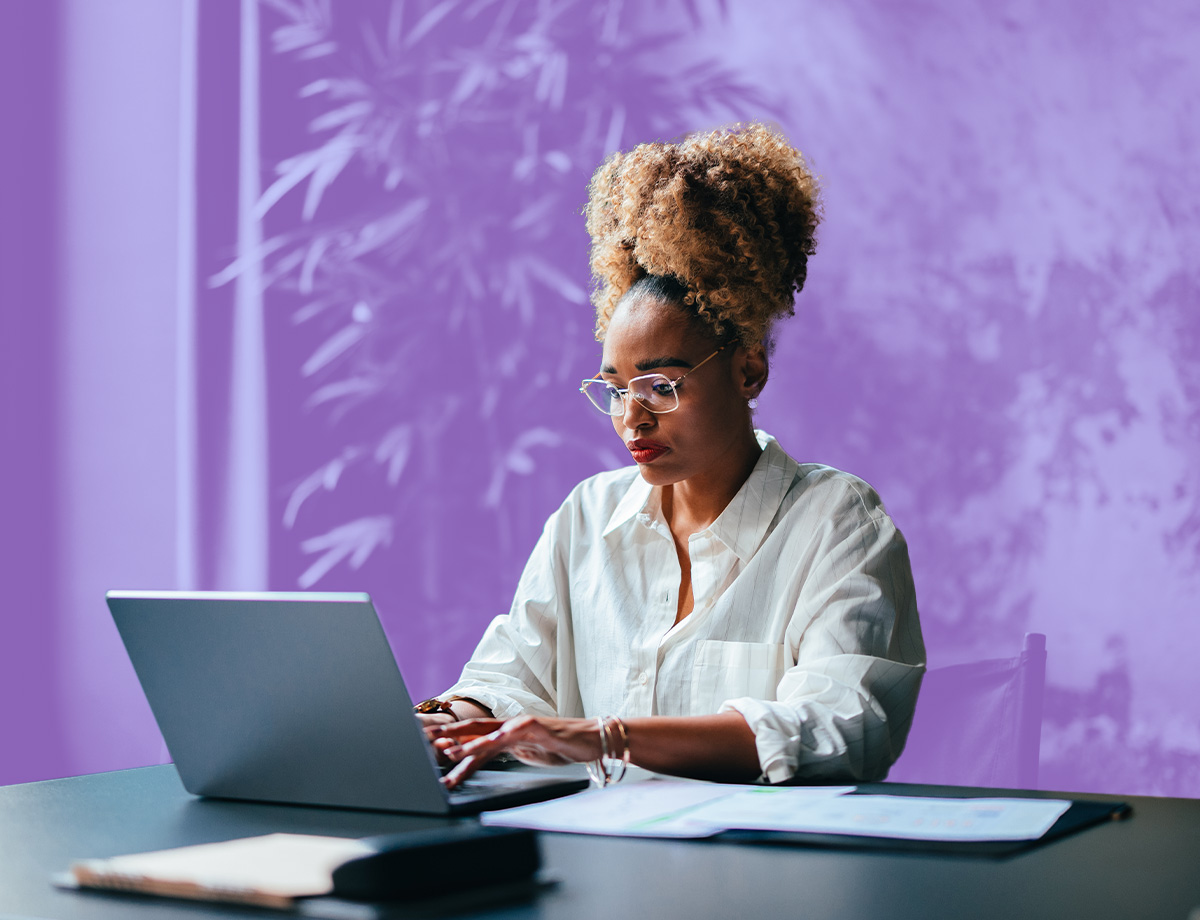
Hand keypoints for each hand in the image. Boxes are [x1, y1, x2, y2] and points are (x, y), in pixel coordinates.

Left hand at [426, 715, 602, 788]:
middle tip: (426, 743)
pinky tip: (493, 741)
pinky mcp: (543, 729)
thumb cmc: (561, 746)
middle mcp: (513, 727)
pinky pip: (521, 732)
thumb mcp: (527, 753)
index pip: (475, 736)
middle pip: (476, 729)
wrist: (593, 739)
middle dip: (450, 737)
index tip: (429, 750)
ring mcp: (527, 726)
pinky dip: (505, 735)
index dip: (452, 742)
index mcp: (508, 733)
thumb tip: (482, 758)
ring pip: (493, 733)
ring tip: (450, 752)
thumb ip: (506, 753)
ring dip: (470, 743)